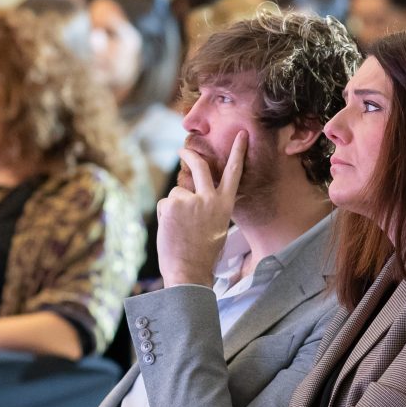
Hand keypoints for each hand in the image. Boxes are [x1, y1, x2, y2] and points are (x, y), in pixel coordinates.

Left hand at [157, 131, 246, 287]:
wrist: (189, 271)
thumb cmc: (203, 254)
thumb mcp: (218, 227)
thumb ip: (212, 207)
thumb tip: (199, 194)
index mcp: (224, 205)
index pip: (233, 173)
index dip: (237, 152)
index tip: (240, 135)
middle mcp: (209, 199)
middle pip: (200, 167)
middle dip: (190, 155)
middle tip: (182, 150)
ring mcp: (190, 200)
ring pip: (177, 194)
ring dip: (174, 208)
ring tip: (180, 229)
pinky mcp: (171, 205)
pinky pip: (165, 203)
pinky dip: (165, 216)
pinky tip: (171, 230)